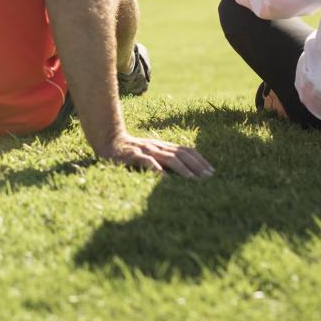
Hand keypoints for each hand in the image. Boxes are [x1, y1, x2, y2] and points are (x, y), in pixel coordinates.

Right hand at [96, 134, 214, 178]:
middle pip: (181, 154)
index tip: (212, 171)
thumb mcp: (152, 153)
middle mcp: (157, 146)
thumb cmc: (132, 152)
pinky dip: (155, 168)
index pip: (186, 150)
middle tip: (208, 177)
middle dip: (196, 165)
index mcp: (163, 146)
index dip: (200, 160)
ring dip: (182, 168)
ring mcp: (145, 150)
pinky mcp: (132, 156)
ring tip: (192, 179)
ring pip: (167, 158)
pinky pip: (145, 161)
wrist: (109, 141)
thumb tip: (187, 172)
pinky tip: (163, 177)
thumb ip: (166, 159)